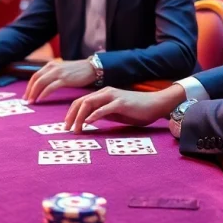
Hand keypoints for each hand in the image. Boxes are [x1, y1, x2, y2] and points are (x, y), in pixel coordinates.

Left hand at [24, 59, 95, 102]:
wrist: (91, 68)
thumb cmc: (77, 71)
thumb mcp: (62, 70)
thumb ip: (52, 75)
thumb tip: (43, 85)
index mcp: (50, 65)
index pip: (35, 76)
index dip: (29, 86)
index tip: (26, 95)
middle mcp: (52, 67)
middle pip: (36, 79)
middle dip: (29, 90)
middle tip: (26, 100)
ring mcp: (58, 73)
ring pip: (41, 83)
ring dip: (34, 93)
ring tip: (32, 101)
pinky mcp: (65, 79)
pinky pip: (51, 87)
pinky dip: (44, 93)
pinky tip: (41, 99)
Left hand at [63, 85, 186, 133]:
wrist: (156, 105)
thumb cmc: (137, 110)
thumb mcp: (116, 113)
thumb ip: (103, 114)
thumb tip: (89, 121)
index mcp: (103, 94)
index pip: (81, 101)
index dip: (71, 113)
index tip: (67, 126)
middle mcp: (105, 92)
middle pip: (81, 101)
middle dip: (71, 116)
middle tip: (66, 129)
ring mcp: (113, 97)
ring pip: (89, 103)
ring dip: (80, 117)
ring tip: (76, 129)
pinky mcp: (121, 103)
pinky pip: (104, 109)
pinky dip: (94, 116)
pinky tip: (88, 123)